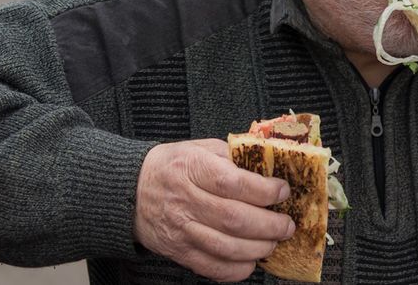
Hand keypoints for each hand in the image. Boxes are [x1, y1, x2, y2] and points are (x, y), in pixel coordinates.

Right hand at [133, 139, 294, 281]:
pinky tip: (251, 260)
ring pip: (226, 246)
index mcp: (192, 168)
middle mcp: (185, 200)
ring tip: (274, 242)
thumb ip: (233, 154)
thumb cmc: (172, 166)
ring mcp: (181, 229)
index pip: (232, 182)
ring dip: (258, 248)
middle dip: (269, 225)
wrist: (130, 191)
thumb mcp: (200, 148)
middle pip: (234, 218)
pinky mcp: (178, 251)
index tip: (282, 191)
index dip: (263, 190)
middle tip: (286, 224)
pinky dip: (236, 269)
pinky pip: (211, 267)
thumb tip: (271, 161)